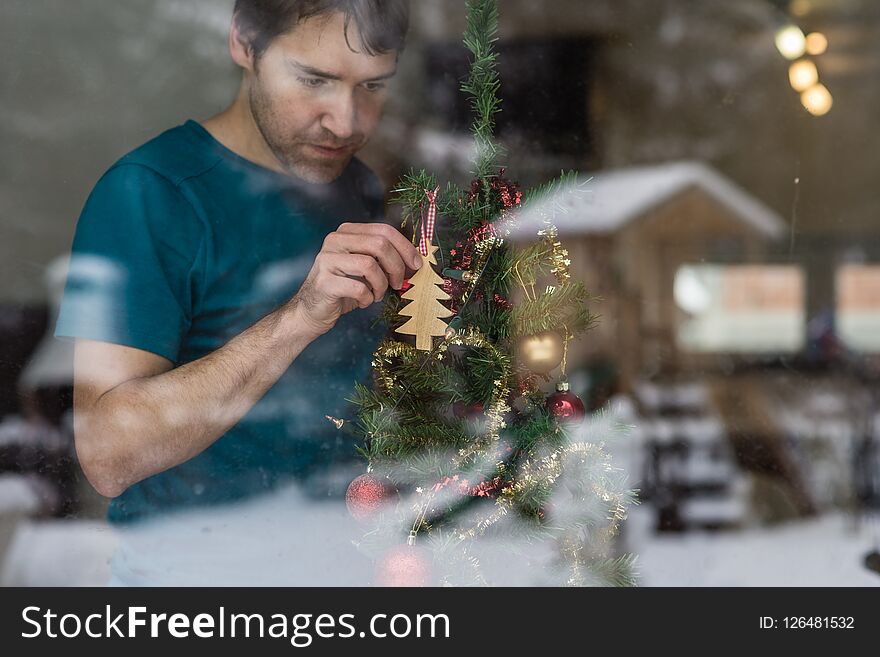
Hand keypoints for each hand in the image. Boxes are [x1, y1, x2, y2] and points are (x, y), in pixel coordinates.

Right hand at [291, 222, 422, 336]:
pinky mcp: (324, 282)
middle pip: (380, 244)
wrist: (312, 310)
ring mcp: (327, 260)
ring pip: (370, 265)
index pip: (384, 230)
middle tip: (398, 283)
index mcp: (348, 232)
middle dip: (396, 267)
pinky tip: (364, 301)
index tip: (416, 265)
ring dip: (381, 285)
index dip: (405, 247)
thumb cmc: (344, 288)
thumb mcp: (366, 268)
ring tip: (377, 294)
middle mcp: (335, 240)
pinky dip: (368, 298)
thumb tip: (415, 260)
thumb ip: (384, 258)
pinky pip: (358, 288)